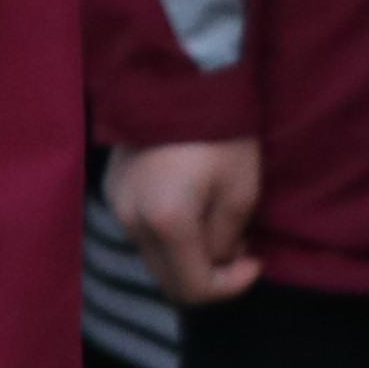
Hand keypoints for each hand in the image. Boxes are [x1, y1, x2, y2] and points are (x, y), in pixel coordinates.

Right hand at [106, 138, 264, 303]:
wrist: (179, 79)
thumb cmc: (221, 135)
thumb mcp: (240, 193)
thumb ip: (226, 241)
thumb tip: (218, 260)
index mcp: (166, 223)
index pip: (194, 288)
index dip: (231, 286)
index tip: (255, 260)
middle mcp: (131, 220)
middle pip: (167, 279)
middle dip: (208, 274)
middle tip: (238, 247)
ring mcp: (116, 203)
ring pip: (154, 255)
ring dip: (188, 254)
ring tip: (216, 222)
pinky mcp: (112, 187)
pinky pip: (142, 229)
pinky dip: (168, 233)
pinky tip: (190, 204)